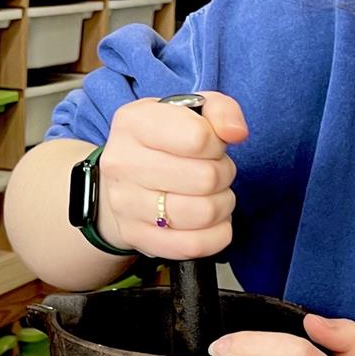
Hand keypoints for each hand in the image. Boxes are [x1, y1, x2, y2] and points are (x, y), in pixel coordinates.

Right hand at [97, 92, 248, 258]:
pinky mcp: (136, 237)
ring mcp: (125, 204)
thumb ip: (220, 110)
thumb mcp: (187, 111)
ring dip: (222, 204)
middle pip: (206, 178)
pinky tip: (210, 221)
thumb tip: (236, 132)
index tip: (210, 145)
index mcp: (133, 123)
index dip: (217, 144)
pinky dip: (216, 234)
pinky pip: (194, 246)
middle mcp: (122, 163)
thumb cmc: (160, 144)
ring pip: (204, 213)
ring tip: (211, 195)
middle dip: (223, 174)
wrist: (118, 181)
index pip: (198, 138)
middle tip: (214, 172)